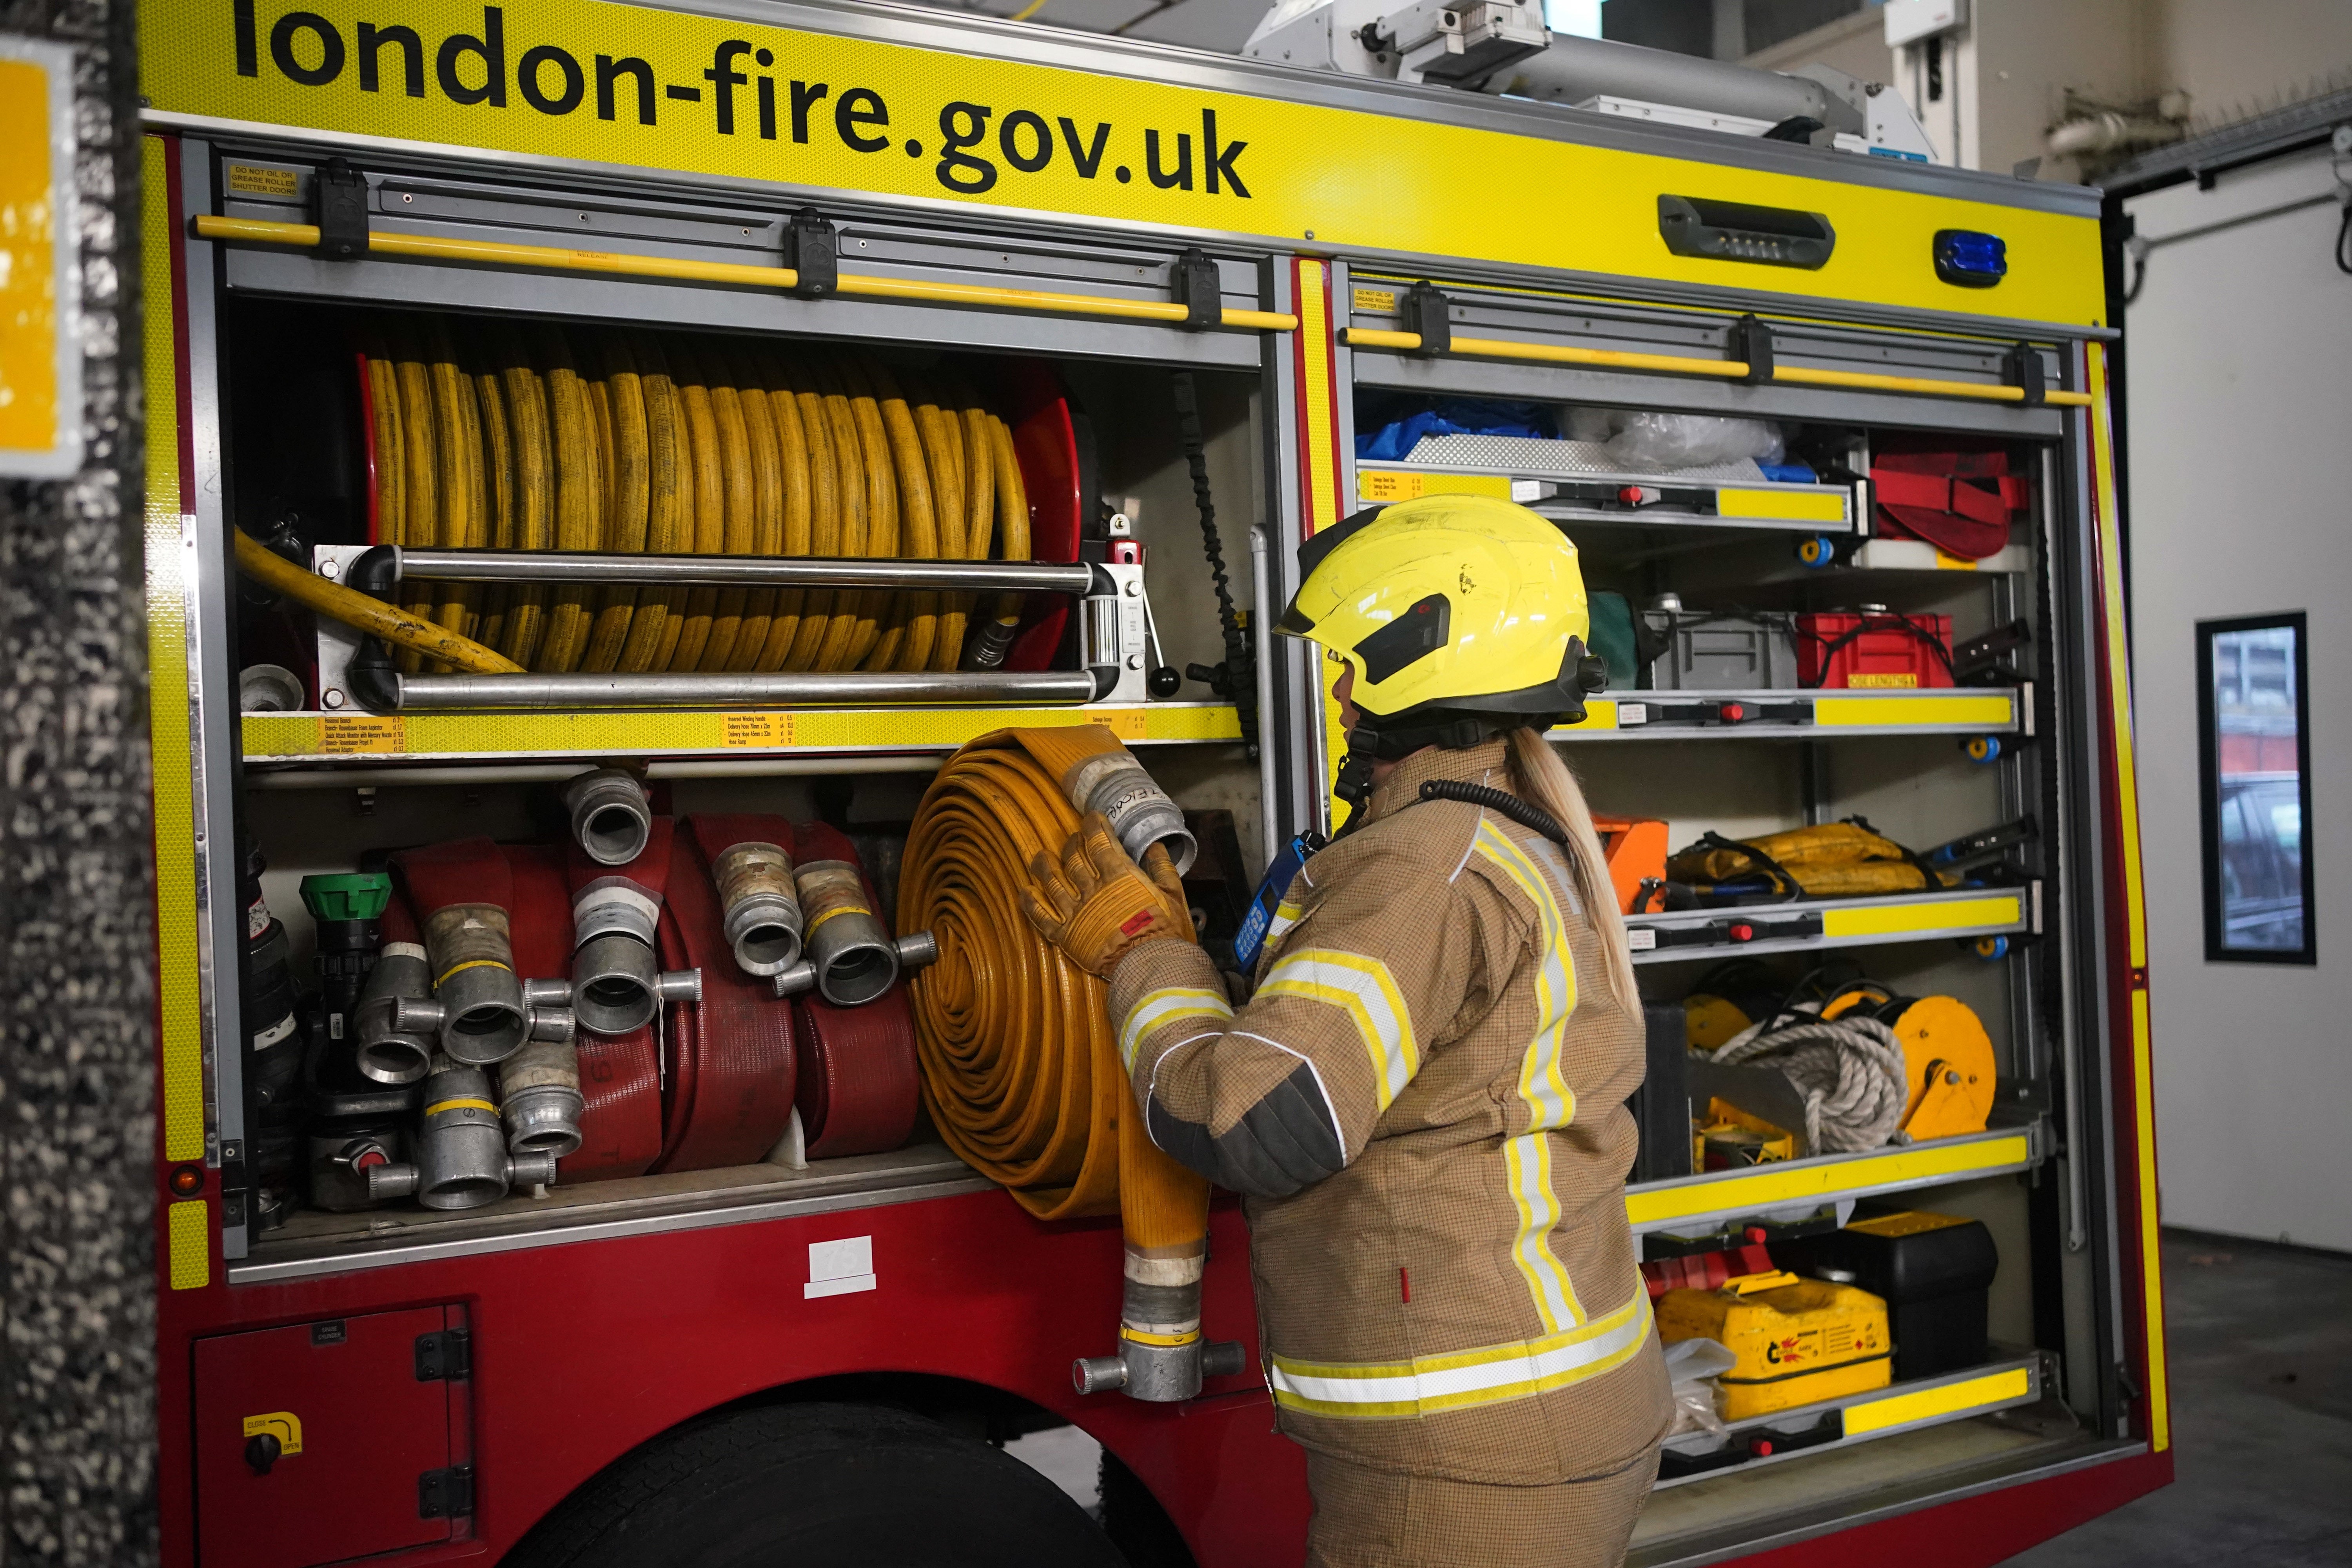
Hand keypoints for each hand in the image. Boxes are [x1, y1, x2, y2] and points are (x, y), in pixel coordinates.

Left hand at [1020, 811, 1194, 979]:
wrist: (1150, 965)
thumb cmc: (1165, 930)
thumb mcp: (1173, 895)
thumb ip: (1163, 868)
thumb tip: (1156, 846)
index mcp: (1118, 875)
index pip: (1099, 841)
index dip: (1093, 826)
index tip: (1092, 818)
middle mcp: (1092, 888)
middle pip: (1074, 858)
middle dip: (1072, 843)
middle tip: (1074, 839)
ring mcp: (1075, 911)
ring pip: (1052, 881)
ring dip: (1045, 866)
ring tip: (1040, 857)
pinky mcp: (1065, 935)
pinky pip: (1041, 916)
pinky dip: (1030, 902)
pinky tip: (1024, 891)